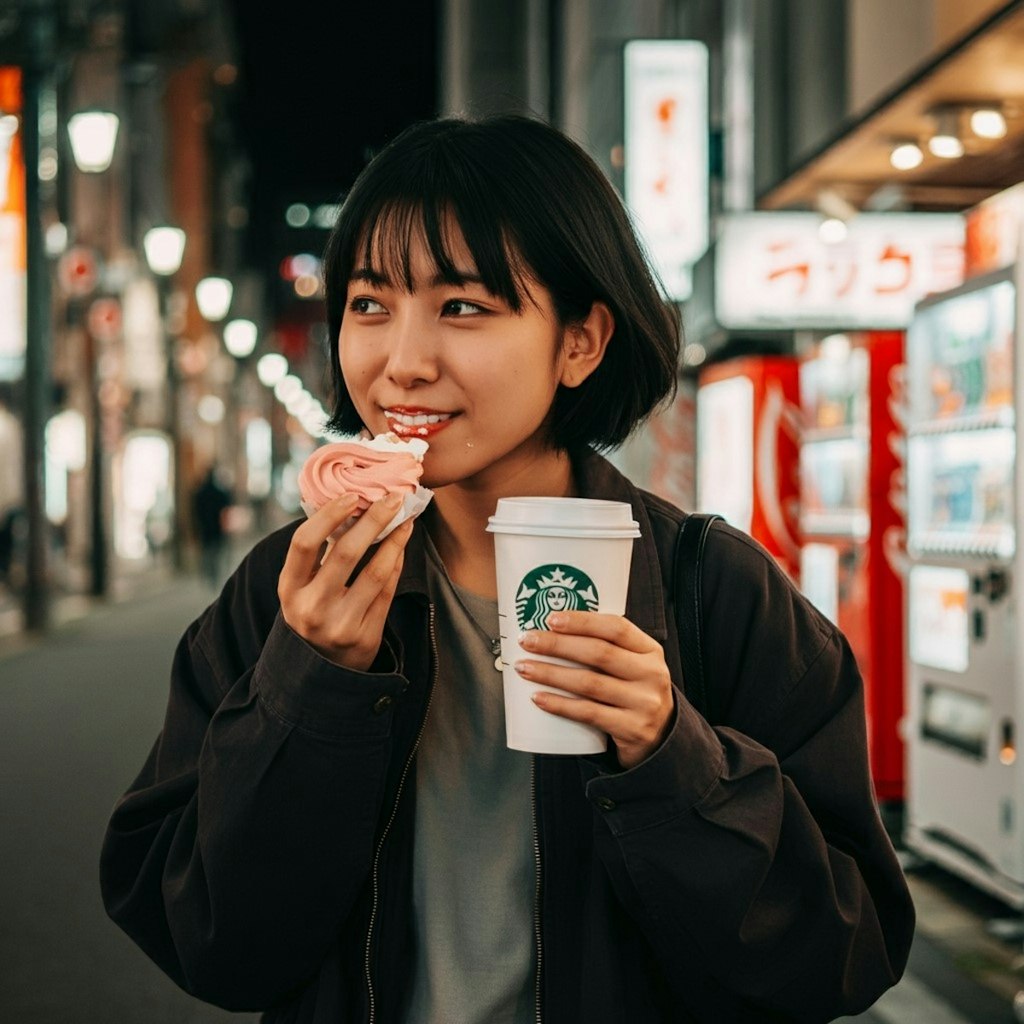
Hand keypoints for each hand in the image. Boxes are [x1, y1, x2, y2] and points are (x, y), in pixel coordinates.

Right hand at [278, 492, 413, 670]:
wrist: (322, 670)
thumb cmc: (314, 612)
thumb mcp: (302, 588)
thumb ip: (318, 555)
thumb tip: (352, 505)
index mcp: (289, 589)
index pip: (304, 543)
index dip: (328, 516)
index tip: (352, 496)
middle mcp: (311, 608)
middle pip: (344, 553)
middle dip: (373, 520)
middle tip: (392, 497)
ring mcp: (339, 624)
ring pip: (375, 572)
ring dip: (395, 540)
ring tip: (406, 519)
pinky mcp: (365, 636)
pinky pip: (387, 591)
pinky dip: (397, 563)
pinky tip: (402, 546)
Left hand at [515, 612, 673, 769]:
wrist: (662, 738)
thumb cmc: (635, 693)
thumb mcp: (635, 665)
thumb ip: (608, 648)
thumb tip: (554, 629)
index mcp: (650, 651)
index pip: (616, 627)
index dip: (582, 621)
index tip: (551, 618)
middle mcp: (651, 674)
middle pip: (599, 653)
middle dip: (558, 645)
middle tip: (528, 641)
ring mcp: (643, 703)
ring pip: (590, 683)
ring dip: (551, 674)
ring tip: (524, 668)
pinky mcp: (631, 729)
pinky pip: (588, 713)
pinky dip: (560, 705)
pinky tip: (538, 698)